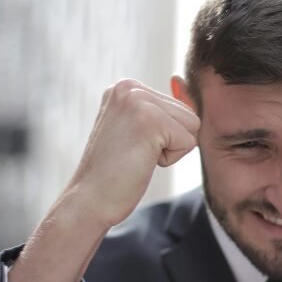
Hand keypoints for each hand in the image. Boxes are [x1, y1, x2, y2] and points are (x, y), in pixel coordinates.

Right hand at [8, 79, 198, 281]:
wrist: (88, 200)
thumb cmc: (113, 172)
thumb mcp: (136, 130)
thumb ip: (158, 108)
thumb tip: (182, 80)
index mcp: (125, 87)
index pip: (177, 108)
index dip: (163, 137)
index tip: (130, 146)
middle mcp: (129, 87)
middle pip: (188, 114)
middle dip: (169, 141)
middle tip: (133, 153)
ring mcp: (138, 101)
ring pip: (192, 126)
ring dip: (170, 150)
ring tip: (137, 156)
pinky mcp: (151, 121)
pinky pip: (189, 142)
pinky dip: (169, 160)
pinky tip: (140, 162)